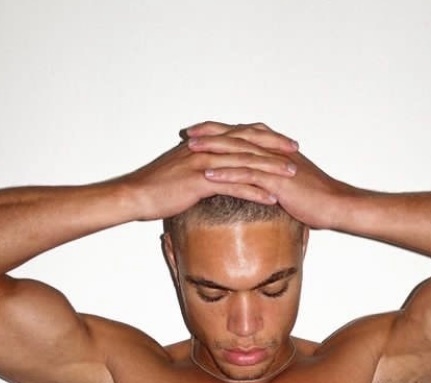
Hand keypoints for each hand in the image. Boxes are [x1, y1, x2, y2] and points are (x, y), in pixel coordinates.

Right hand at [123, 126, 297, 221]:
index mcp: (204, 144)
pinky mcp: (200, 181)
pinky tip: (271, 198)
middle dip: (273, 147)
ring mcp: (204, 163)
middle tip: (295, 151)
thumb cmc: (155, 188)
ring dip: (270, 169)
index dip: (262, 138)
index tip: (282, 142)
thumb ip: (199, 169)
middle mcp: (206, 148)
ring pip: (244, 163)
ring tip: (291, 175)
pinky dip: (254, 191)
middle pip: (247, 144)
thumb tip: (212, 176)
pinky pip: (234, 186)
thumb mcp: (180, 172)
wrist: (135, 195)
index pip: (239, 136)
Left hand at [184, 121, 354, 229]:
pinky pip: (247, 174)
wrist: (336, 205)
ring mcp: (274, 165)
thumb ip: (274, 181)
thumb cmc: (317, 199)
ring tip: (191, 150)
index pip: (243, 135)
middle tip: (188, 134)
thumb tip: (262, 188)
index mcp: (275, 151)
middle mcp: (273, 152)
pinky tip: (209, 175)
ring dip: (213, 150)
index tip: (199, 132)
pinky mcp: (276, 181)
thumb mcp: (291, 186)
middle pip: (237, 137)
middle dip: (211, 134)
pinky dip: (227, 173)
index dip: (220, 132)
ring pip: (238, 152)